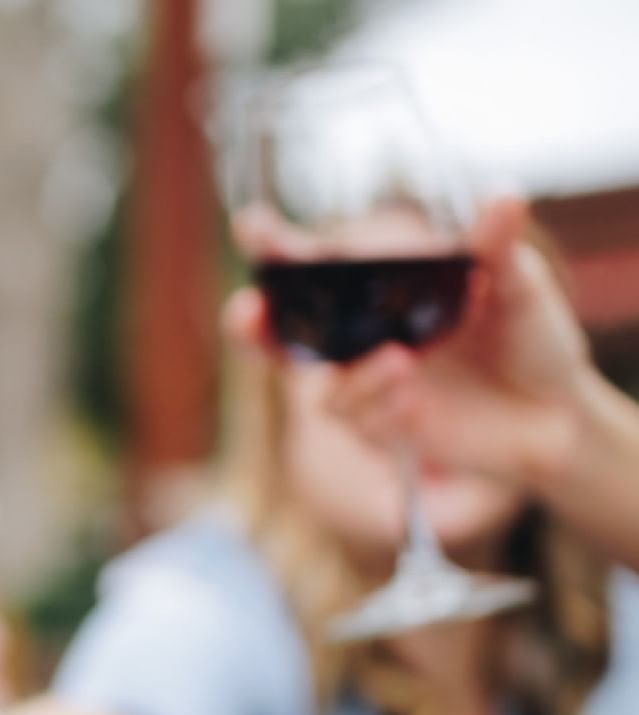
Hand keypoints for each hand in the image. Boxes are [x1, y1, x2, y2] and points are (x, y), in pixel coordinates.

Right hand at [228, 198, 594, 487]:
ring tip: (401, 363)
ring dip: (354, 377)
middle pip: (281, 338)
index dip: (274, 247)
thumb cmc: (530, 340)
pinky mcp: (386, 429)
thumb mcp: (519, 287)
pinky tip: (414, 402)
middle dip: (251, 327)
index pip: (312, 267)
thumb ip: (497, 247)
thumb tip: (504, 194)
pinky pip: (361, 424)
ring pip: (325, 390)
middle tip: (246, 312)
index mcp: (380, 293)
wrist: (559, 412)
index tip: (252, 227)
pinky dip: (382, 409)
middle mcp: (362, 340)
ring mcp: (369, 386)